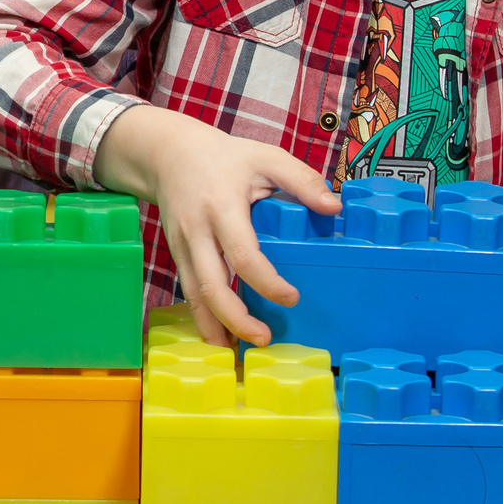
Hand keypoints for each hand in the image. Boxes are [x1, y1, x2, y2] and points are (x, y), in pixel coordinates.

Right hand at [94, 104, 337, 348]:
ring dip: (216, 326)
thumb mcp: (265, 156)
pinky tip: (219, 337)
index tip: (291, 297)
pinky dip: (202, 318)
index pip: (242, 253)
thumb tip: (335, 208)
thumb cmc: (223, 156)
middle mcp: (197, 231)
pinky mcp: (177, 255)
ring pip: (194, 295)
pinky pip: (188, 292)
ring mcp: (182, 246)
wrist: (167, 153)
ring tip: (239, 349)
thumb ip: (301, 179)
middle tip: (264, 338)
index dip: (266, 281)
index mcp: (221, 206)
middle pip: (211, 284)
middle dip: (236, 318)